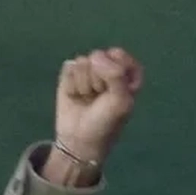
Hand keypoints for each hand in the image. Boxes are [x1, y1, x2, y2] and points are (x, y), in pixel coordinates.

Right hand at [55, 47, 143, 163]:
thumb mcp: (120, 101)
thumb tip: (94, 57)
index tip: (114, 88)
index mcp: (126, 73)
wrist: (79, 139)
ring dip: (84, 84)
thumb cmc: (106, 122)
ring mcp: (88, 70)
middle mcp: (107, 68)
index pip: (119, 55)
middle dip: (97, 79)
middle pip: (99, 56)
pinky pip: (69, 67)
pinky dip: (71, 84)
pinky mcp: (70, 74)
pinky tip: (75, 96)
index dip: (114, 69)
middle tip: (99, 98)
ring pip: (82, 62)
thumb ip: (115, 75)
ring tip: (88, 99)